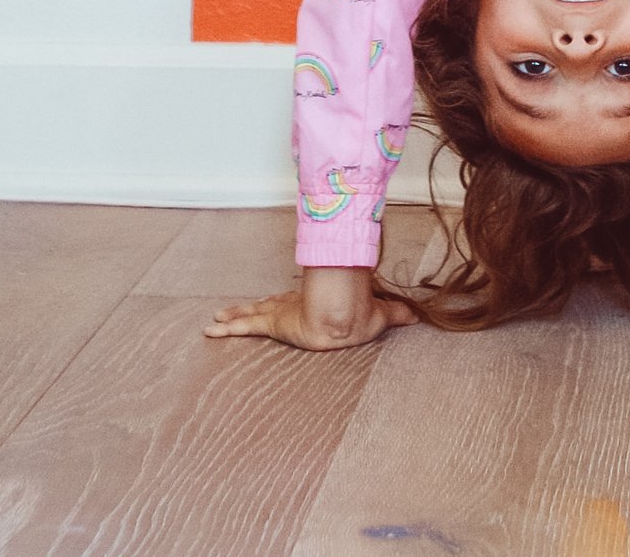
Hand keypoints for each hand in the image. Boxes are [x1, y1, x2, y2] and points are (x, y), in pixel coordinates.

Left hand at [203, 266, 418, 351]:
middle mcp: (293, 306)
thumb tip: (418, 315)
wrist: (345, 316)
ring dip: (232, 317)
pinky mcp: (272, 322)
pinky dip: (228, 326)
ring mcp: (280, 313)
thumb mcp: (378, 317)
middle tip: (229, 311)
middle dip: (249, 309)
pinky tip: (211, 327)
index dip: (281, 304)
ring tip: (212, 321)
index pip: (294, 303)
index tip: (271, 304)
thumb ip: (395, 315)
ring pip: (250, 314)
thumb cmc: (359, 315)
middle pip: (266, 307)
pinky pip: (245, 325)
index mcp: (315, 306)